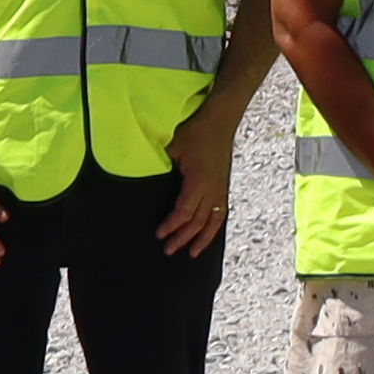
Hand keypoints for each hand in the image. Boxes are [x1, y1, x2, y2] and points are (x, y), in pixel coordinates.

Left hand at [154, 109, 235, 257]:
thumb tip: (149, 180)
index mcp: (198, 181)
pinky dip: (214, 227)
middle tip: (168, 250)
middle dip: (182, 238)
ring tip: (192, 253)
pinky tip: (208, 235)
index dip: (171, 226)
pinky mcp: (224, 185)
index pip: (184, 212)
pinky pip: (220, 212)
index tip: (159, 234)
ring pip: (213, 221)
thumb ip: (162, 167)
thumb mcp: (173, 148)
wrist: (220, 120)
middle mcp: (212, 188)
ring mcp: (220, 188)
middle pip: (197, 221)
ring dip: (202, 239)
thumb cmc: (196, 131)